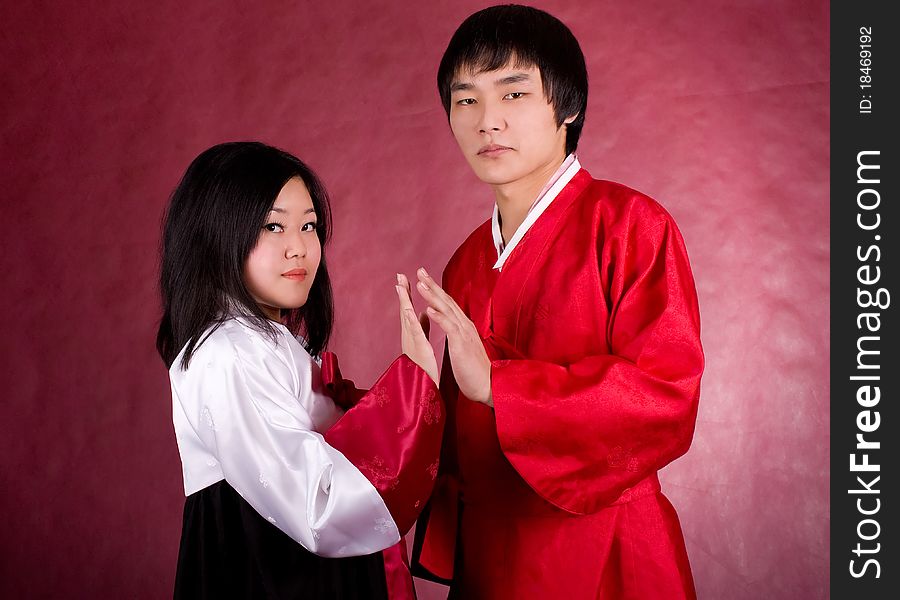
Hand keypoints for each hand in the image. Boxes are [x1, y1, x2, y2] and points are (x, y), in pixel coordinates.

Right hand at [396, 273, 438, 383]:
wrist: (423, 385)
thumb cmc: (423, 366)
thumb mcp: (422, 341)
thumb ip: (421, 326)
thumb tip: (422, 313)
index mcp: (412, 332)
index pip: (409, 308)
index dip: (407, 292)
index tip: (405, 278)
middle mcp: (409, 335)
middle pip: (405, 309)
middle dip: (402, 292)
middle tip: (399, 275)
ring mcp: (412, 342)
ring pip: (407, 318)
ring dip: (403, 302)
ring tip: (400, 286)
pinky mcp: (419, 349)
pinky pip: (415, 334)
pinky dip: (412, 321)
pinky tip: (410, 309)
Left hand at [414, 268, 492, 406]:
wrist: (488, 384)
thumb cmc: (474, 370)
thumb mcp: (464, 347)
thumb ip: (459, 335)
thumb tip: (454, 327)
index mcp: (464, 327)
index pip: (448, 304)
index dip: (436, 290)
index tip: (425, 279)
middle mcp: (464, 325)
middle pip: (447, 301)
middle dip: (432, 285)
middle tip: (420, 270)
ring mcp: (463, 333)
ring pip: (446, 310)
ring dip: (433, 296)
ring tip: (420, 284)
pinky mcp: (461, 344)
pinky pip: (449, 327)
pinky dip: (439, 317)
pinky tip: (429, 309)